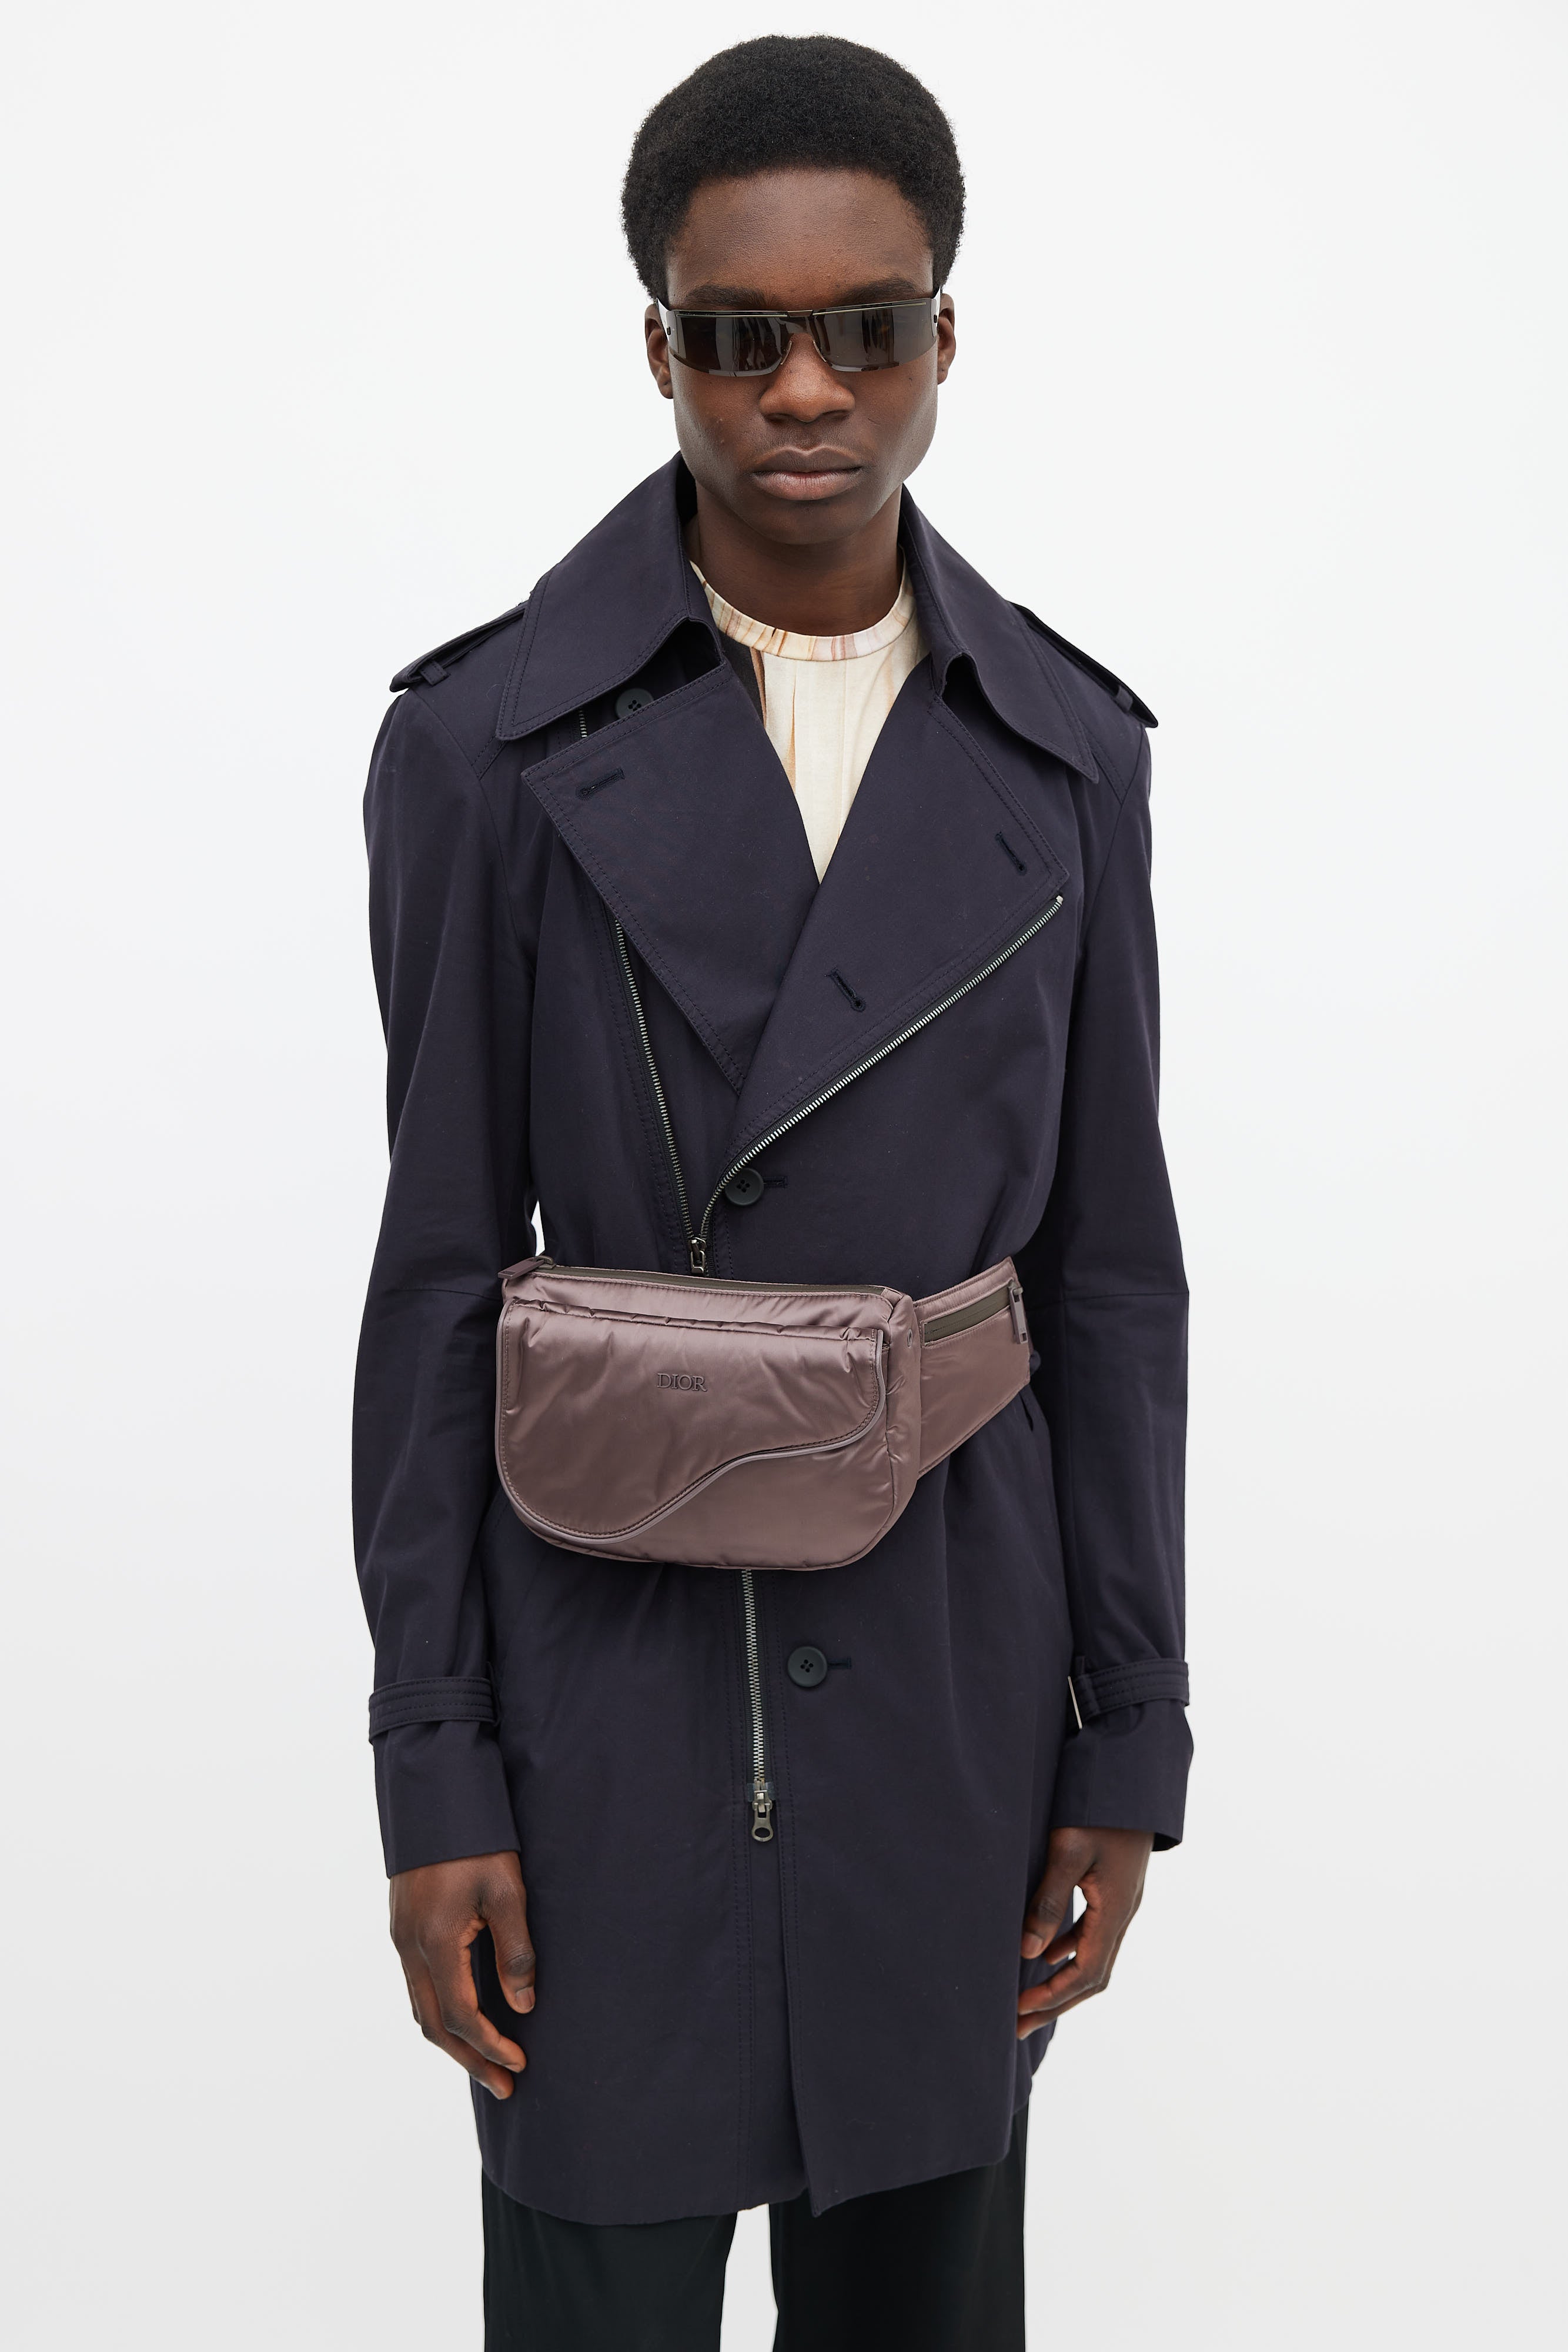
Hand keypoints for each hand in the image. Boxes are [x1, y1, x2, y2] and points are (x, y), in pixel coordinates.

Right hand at [389, 1850, 535, 2097]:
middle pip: (433, 2025)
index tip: (520, 2063)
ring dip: (452, 2040)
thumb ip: (515, 1950)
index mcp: (436, 1941)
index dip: (490, 2046)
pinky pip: (416, 1986)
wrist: (435, 1795)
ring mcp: (400, 1938)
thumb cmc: (478, 1840)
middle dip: (469, 2059)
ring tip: (485, 2060)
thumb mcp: (507, 1891)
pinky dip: (438, 2012)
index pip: (461, 2016)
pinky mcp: (401, 1927)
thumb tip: (523, 2005)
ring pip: (420, 2008)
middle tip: (504, 2085)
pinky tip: (462, 2016)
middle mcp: (410, 1947)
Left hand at [1016, 1825, 1152, 2038]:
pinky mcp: (1114, 1891)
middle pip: (1093, 1976)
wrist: (1132, 1779)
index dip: (1055, 1996)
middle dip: (1056, 2002)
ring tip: (1028, 1998)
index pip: (1087, 1972)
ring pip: (1093, 1957)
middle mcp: (1122, 1914)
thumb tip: (1027, 1951)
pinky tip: (1044, 1951)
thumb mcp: (1068, 1851)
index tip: (1021, 2011)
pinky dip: (1068, 1950)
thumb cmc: (1098, 1809)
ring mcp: (1121, 1903)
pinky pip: (1092, 1935)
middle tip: (1019, 2024)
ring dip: (1062, 1980)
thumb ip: (1048, 1901)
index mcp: (1115, 1911)